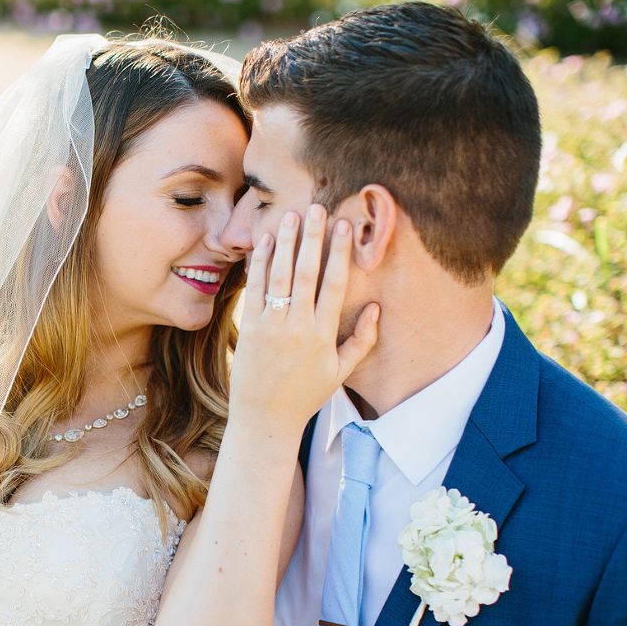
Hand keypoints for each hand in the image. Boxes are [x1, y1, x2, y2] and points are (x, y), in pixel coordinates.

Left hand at [228, 205, 378, 427]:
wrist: (265, 418)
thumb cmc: (305, 395)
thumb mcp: (340, 372)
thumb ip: (361, 340)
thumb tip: (376, 308)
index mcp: (323, 334)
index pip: (334, 285)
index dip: (339, 253)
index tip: (344, 226)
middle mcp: (297, 327)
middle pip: (306, 273)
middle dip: (312, 238)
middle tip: (317, 207)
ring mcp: (270, 326)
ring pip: (278, 276)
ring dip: (284, 243)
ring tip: (290, 215)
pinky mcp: (250, 328)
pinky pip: (255, 289)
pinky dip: (259, 264)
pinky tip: (264, 241)